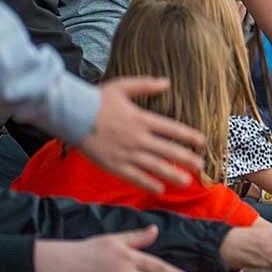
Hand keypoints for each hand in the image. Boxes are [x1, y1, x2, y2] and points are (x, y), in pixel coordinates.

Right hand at [79, 77, 204, 193]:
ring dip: (173, 175)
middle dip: (187, 159)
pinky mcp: (114, 164)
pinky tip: (159, 189)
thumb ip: (145, 85)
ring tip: (186, 182)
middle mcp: (138, 138)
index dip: (189, 137)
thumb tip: (166, 82)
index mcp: (142, 119)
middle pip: (169, 151)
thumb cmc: (95, 99)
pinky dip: (148, 184)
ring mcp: (127, 153)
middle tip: (201, 166)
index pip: (173, 129)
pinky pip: (135, 177)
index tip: (201, 142)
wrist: (70, 114)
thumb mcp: (122, 86)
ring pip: (156, 167)